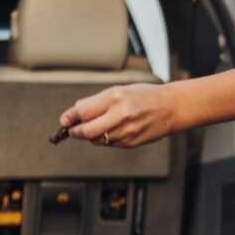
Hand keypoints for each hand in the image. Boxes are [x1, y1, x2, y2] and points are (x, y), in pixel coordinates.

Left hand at [56, 83, 184, 148]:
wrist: (170, 108)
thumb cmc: (144, 96)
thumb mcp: (119, 90)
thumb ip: (95, 101)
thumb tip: (73, 113)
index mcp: (115, 98)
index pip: (83, 112)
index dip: (70, 117)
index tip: (65, 120)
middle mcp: (120, 115)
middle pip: (86, 131)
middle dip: (75, 132)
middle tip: (72, 130)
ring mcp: (126, 131)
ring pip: (96, 140)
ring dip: (90, 136)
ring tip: (96, 127)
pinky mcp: (131, 143)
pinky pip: (109, 144)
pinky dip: (105, 139)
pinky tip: (113, 130)